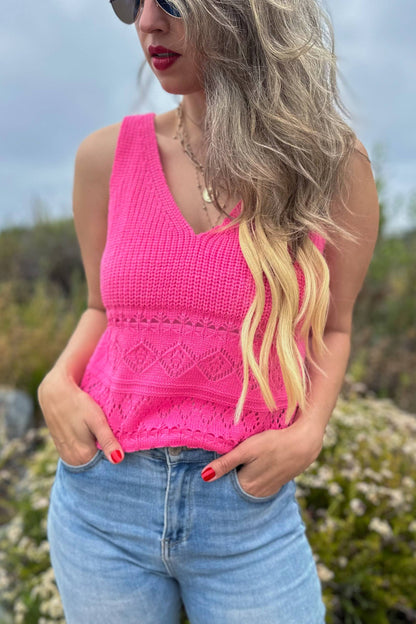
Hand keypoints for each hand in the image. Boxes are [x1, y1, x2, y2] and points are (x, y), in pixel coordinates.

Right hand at [38, 369, 123, 466]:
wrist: (54, 392)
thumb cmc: (78, 404)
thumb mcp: (97, 421)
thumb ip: (107, 441)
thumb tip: (118, 460)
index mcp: (82, 456)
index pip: (105, 464)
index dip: (115, 454)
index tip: (122, 444)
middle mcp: (72, 459)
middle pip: (96, 462)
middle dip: (106, 453)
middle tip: (115, 437)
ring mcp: (65, 454)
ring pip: (88, 457)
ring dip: (96, 449)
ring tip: (102, 434)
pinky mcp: (61, 447)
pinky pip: (79, 451)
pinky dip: (86, 446)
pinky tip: (91, 434)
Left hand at [200, 415, 323, 496]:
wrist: (304, 443)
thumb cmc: (274, 443)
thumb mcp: (246, 449)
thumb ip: (225, 464)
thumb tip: (204, 477)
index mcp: (246, 487)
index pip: (223, 485)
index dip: (219, 473)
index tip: (214, 463)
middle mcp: (257, 494)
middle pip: (235, 486)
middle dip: (229, 475)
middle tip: (226, 459)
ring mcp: (268, 490)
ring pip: (247, 485)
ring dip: (242, 475)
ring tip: (242, 460)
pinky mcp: (277, 484)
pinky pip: (259, 483)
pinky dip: (254, 476)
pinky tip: (256, 464)